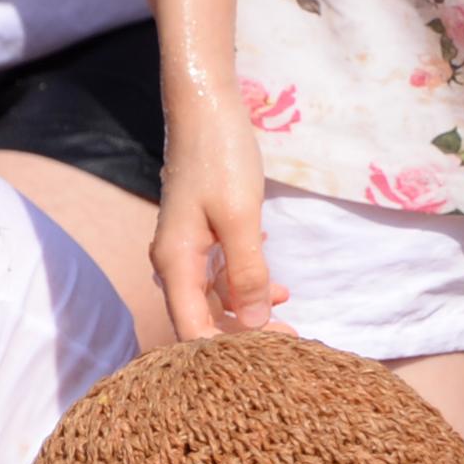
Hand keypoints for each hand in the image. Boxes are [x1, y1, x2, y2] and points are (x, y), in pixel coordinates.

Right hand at [150, 84, 283, 339]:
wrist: (205, 108)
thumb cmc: (220, 158)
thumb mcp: (241, 218)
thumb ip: (247, 273)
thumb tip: (256, 324)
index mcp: (175, 264)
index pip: (192, 331)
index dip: (227, 352)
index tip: (270, 355)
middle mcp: (173, 264)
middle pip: (202, 320)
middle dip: (244, 334)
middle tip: (289, 342)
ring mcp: (185, 251)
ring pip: (214, 299)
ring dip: (250, 310)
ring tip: (290, 316)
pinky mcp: (199, 237)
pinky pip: (220, 276)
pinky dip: (246, 285)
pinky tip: (276, 286)